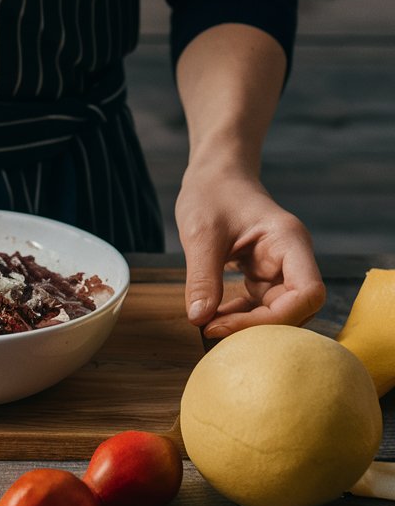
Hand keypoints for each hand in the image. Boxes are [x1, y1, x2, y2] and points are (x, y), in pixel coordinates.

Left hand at [174, 166, 324, 338]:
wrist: (214, 175)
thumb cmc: (211, 193)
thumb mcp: (200, 233)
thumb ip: (201, 277)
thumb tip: (199, 319)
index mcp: (288, 241)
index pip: (306, 294)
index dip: (271, 319)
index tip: (223, 323)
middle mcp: (292, 257)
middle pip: (296, 308)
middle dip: (257, 326)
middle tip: (211, 330)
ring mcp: (280, 267)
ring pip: (279, 311)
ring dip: (248, 324)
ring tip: (208, 326)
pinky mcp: (264, 273)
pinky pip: (261, 304)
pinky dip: (240, 315)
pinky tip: (213, 317)